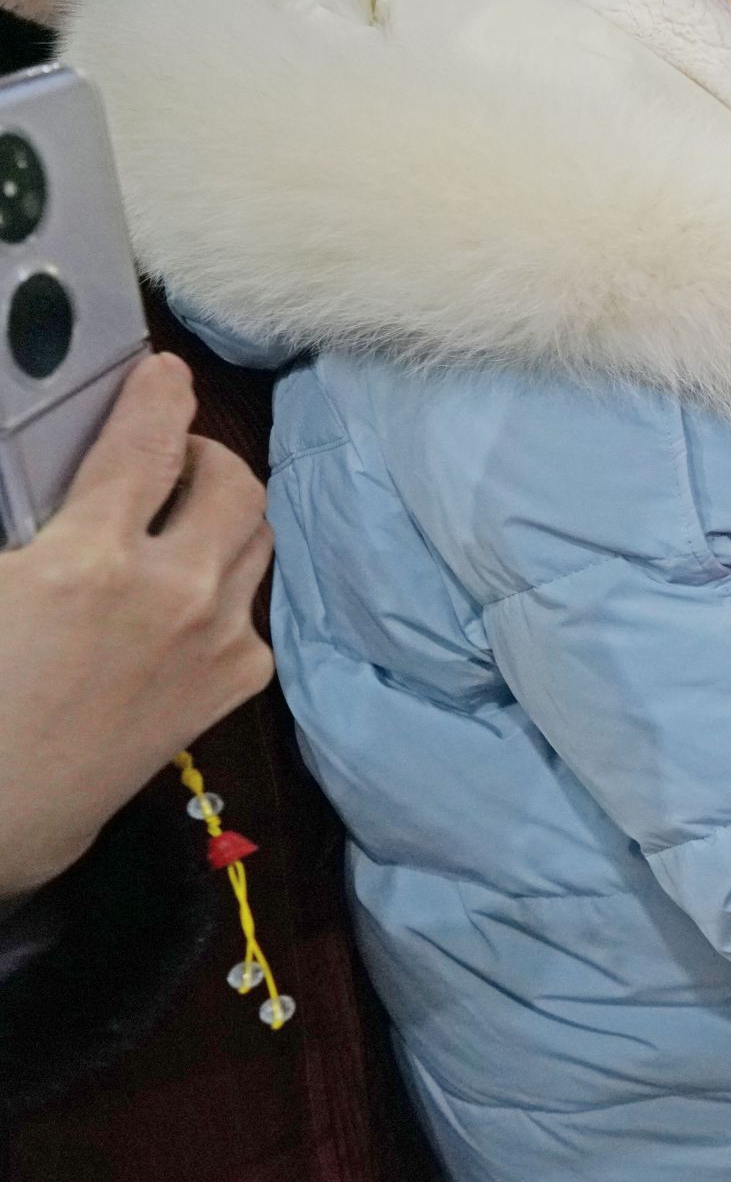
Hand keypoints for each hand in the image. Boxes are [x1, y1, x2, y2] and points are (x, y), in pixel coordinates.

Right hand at [0, 354, 273, 896]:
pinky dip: (224, 585)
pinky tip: (182, 598)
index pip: (148, 441)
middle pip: (233, 481)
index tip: (164, 371)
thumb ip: (28, 516)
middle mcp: (174, 591)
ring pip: (256, 537)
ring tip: (180, 515)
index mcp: (89, 560)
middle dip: (204, 453)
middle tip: (170, 455)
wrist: (6, 810)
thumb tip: (47, 471)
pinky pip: (252, 604)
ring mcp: (218, 638)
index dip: (159, 393)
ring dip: (223, 513)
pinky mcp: (240, 680)